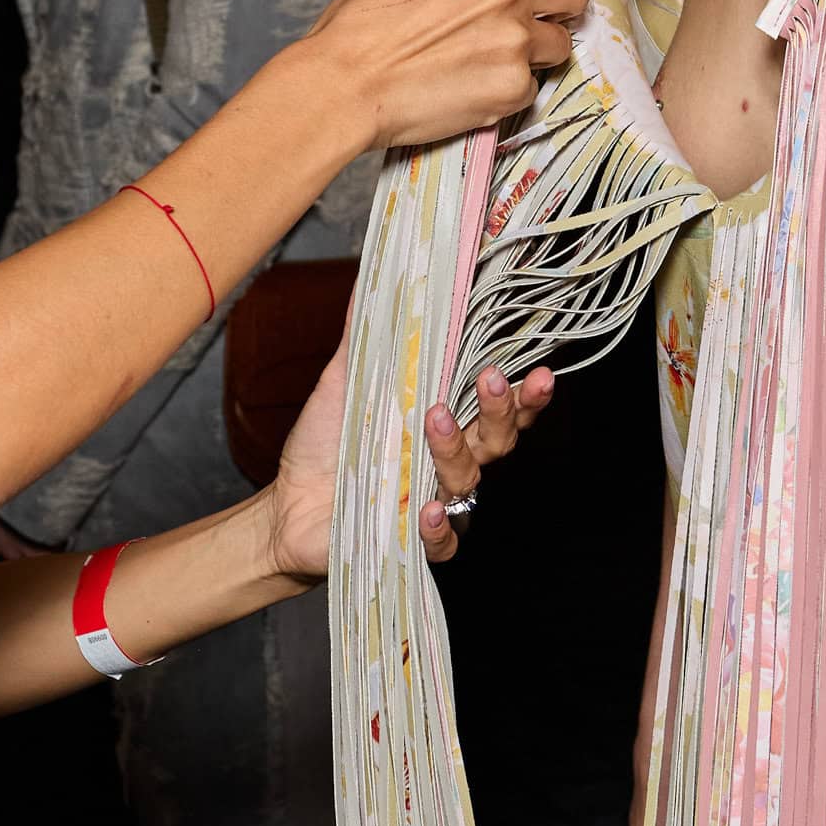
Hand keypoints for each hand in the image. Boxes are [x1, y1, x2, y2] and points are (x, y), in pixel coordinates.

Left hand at [263, 342, 554, 581]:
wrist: (288, 505)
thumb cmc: (326, 444)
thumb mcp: (342, 384)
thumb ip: (364, 339)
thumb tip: (370, 283)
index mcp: (446, 421)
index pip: (497, 405)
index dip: (524, 391)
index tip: (538, 369)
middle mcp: (450, 461)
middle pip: (499, 439)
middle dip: (502, 409)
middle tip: (489, 380)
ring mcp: (437, 501)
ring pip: (469, 480)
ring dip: (455, 450)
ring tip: (431, 421)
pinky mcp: (414, 542)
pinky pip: (443, 542)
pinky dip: (437, 528)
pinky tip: (425, 510)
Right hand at [302, 0, 589, 151]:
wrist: (345, 84)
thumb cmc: (362, 27)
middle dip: (559, 6)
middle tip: (530, 18)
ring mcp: (517, 39)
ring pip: (561, 43)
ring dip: (537, 50)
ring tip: (491, 57)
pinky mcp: (514, 86)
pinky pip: (533, 86)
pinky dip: (510, 88)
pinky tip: (473, 85)